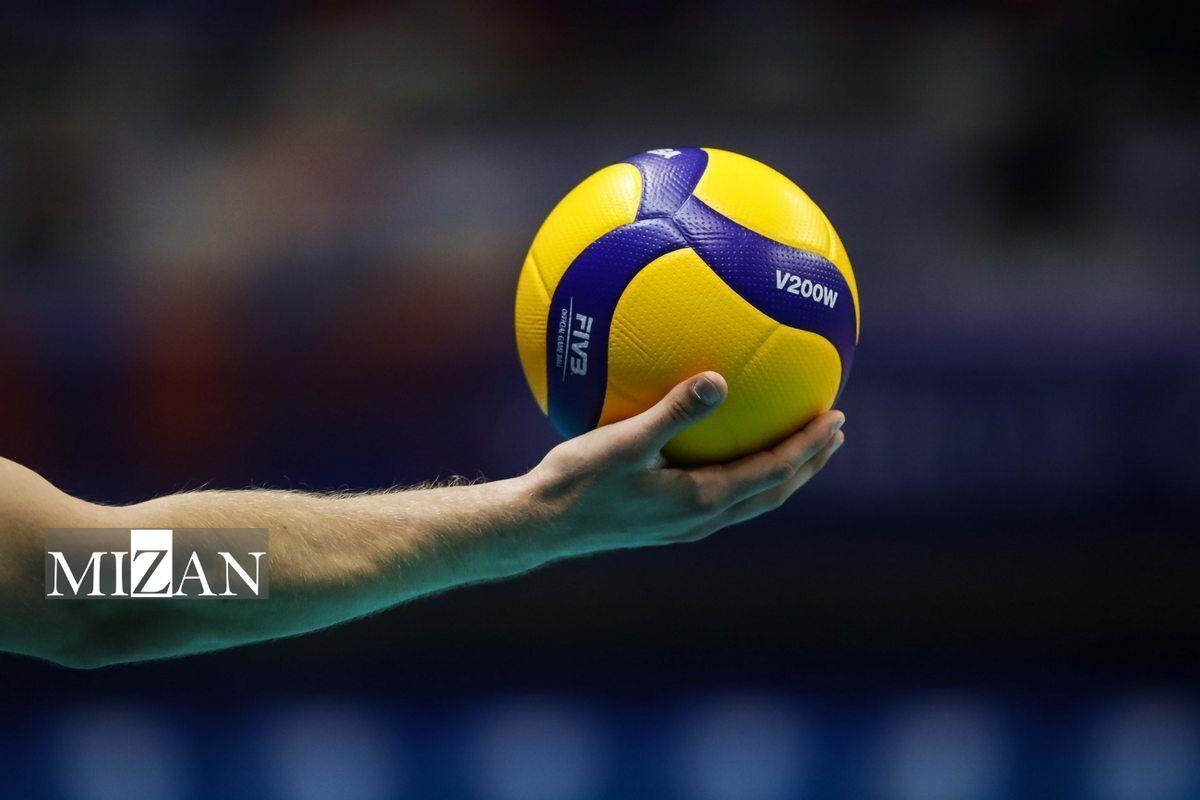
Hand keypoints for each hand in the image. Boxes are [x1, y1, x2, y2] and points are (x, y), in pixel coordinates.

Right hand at [524, 372, 844, 557]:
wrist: (541, 525)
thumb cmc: (577, 482)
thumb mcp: (624, 441)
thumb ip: (673, 411)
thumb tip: (718, 379)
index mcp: (702, 500)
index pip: (774, 471)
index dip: (809, 446)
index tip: (836, 418)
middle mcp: (702, 519)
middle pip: (774, 491)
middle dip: (809, 462)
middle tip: (835, 433)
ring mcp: (685, 525)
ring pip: (752, 500)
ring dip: (782, 473)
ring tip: (800, 447)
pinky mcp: (667, 523)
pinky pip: (724, 498)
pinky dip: (746, 476)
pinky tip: (727, 452)